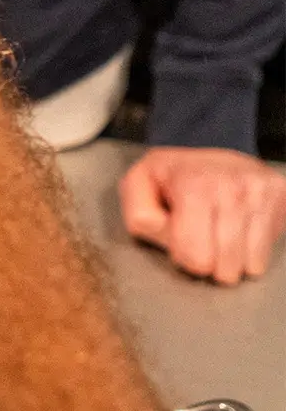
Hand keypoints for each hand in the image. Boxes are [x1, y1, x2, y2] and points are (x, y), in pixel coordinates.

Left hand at [120, 147, 285, 284]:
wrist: (210, 140)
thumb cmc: (173, 173)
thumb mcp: (139, 184)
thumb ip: (139, 215)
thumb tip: (162, 234)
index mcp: (194, 185)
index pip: (195, 257)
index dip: (183, 255)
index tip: (181, 238)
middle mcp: (232, 188)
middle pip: (225, 269)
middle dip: (209, 262)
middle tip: (201, 237)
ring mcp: (259, 193)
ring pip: (249, 266)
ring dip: (231, 259)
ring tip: (219, 233)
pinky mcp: (277, 197)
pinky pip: (265, 256)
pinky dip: (250, 251)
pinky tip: (238, 229)